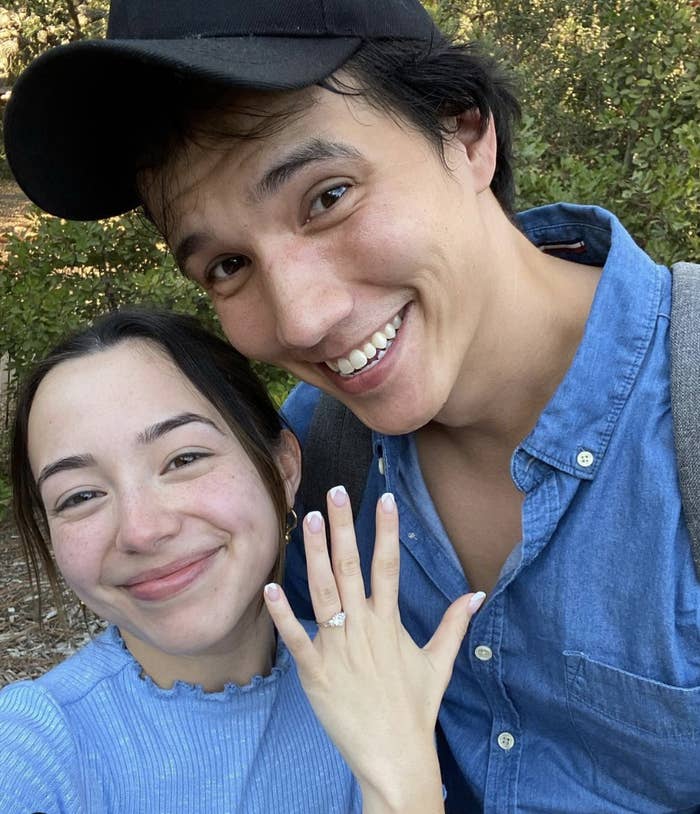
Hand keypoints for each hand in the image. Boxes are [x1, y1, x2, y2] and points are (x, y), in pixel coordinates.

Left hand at [263, 486, 484, 813]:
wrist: (396, 756)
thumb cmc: (416, 708)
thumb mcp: (439, 663)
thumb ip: (454, 624)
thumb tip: (477, 594)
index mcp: (390, 623)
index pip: (389, 566)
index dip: (387, 530)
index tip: (384, 499)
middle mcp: (364, 628)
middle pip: (352, 568)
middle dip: (343, 528)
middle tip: (336, 493)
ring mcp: (338, 649)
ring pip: (324, 593)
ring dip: (315, 555)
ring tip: (309, 520)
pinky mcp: (316, 673)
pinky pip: (297, 639)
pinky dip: (283, 614)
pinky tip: (270, 588)